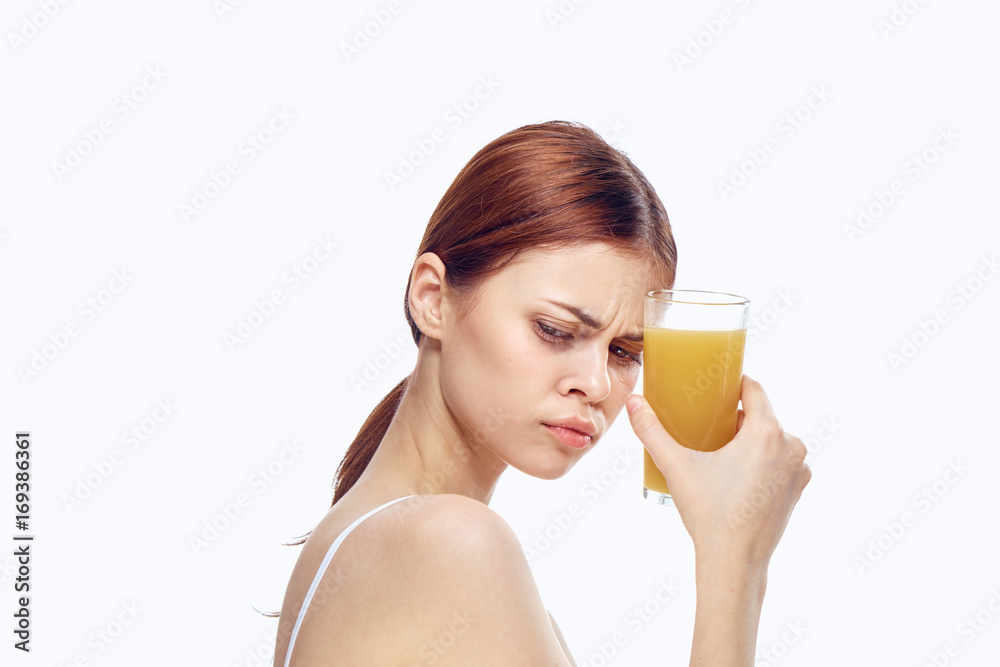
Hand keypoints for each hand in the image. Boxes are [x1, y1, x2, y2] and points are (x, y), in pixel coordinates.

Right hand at [625, 375, 810, 570]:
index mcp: (767, 433)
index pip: (755, 390)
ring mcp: (798, 471)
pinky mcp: (797, 490)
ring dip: (750, 438)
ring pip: (772, 439)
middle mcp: (791, 447)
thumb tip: (633, 403)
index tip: (716, 385)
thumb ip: (652, 431)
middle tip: (707, 420)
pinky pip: (779, 462)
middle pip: (762, 416)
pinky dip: (762, 460)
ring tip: (720, 447)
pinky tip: (738, 471)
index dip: (735, 383)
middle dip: (736, 415)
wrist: (734, 563)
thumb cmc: (709, 513)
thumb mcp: (676, 466)